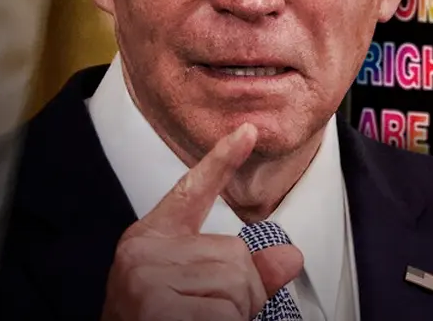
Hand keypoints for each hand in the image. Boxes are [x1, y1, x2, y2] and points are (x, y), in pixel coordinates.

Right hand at [102, 124, 303, 320]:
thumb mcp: (196, 293)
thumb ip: (244, 273)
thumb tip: (290, 257)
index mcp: (150, 241)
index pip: (192, 192)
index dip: (222, 160)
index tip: (248, 130)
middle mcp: (143, 254)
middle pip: (235, 255)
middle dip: (236, 294)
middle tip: (201, 313)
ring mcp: (146, 280)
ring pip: (237, 286)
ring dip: (230, 316)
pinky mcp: (156, 307)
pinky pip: (227, 315)